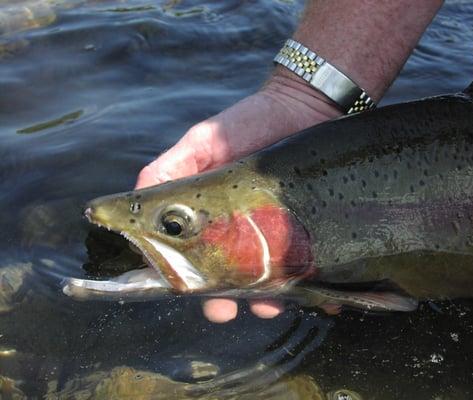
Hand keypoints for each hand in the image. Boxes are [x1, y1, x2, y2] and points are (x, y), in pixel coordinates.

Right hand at [135, 71, 340, 322]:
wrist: (302, 107)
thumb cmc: (247, 124)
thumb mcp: (204, 142)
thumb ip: (172, 167)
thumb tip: (137, 197)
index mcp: (211, 217)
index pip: (194, 258)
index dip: (191, 282)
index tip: (194, 295)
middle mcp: (242, 232)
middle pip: (231, 278)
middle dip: (229, 299)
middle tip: (235, 309)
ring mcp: (278, 234)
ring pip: (270, 280)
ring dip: (268, 299)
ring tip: (273, 303)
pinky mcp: (309, 231)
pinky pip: (310, 266)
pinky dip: (312, 286)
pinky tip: (318, 297)